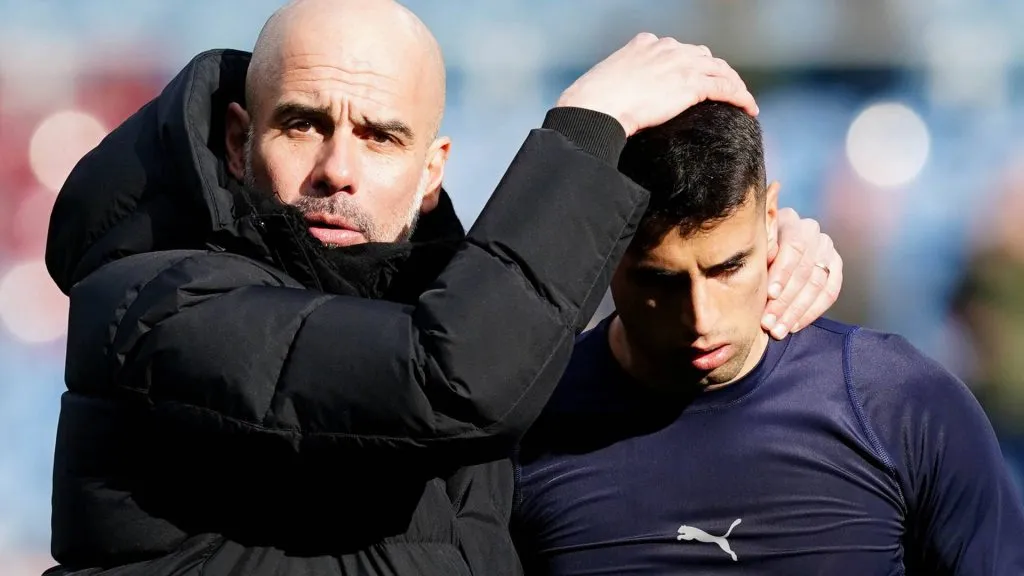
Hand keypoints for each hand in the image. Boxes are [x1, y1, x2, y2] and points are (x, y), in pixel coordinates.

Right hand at [556, 33, 757, 136]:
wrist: (596, 108)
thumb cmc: (593, 104)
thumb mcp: (607, 83)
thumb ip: (622, 84)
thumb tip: (620, 103)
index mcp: (645, 44)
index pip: (678, 50)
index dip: (692, 64)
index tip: (697, 78)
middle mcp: (667, 48)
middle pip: (703, 57)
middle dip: (717, 72)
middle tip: (725, 90)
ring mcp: (681, 64)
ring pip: (721, 70)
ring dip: (735, 84)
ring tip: (743, 100)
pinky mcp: (692, 84)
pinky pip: (726, 88)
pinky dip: (741, 98)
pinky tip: (749, 109)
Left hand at [762, 208, 842, 338]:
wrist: (768, 248)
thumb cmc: (752, 250)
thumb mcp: (750, 249)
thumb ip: (756, 257)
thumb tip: (754, 273)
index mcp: (788, 220)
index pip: (793, 248)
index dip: (782, 274)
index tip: (769, 295)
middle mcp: (811, 230)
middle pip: (805, 269)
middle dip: (785, 300)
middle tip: (769, 322)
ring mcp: (826, 247)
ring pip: (818, 283)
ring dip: (797, 311)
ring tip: (778, 330)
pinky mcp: (835, 264)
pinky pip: (831, 292)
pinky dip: (812, 312)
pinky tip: (794, 326)